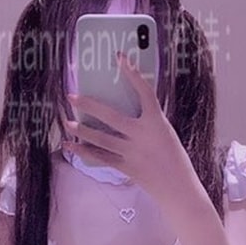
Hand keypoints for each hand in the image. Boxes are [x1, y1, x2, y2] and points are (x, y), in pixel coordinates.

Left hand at [65, 52, 192, 201]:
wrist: (178, 187)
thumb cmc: (174, 158)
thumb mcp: (165, 133)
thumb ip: (147, 121)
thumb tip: (123, 110)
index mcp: (157, 122)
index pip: (144, 92)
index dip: (132, 73)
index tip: (120, 58)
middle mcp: (142, 135)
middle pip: (111, 117)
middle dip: (89, 105)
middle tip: (72, 97)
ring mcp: (132, 152)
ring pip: (101, 139)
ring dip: (82, 130)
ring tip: (67, 122)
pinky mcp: (125, 167)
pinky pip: (101, 157)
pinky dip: (84, 151)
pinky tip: (70, 146)